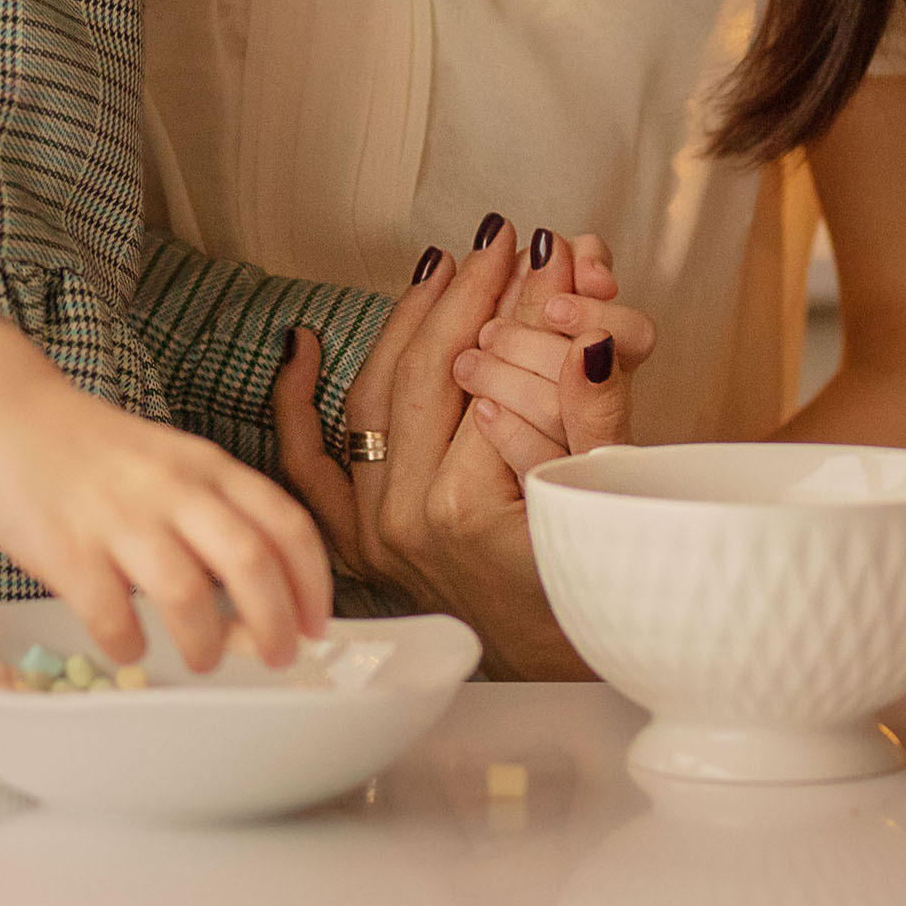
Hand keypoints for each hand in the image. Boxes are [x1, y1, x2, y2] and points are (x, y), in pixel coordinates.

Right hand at [0, 320, 331, 670]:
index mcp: (205, 465)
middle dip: (274, 622)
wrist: (6, 414)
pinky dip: (129, 643)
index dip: (312, 582)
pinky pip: (111, 615)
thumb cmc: (95, 453)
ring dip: (207, 642)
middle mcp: (171, 487)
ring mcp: (117, 516)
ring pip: (187, 593)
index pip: (285, 523)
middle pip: (249, 560)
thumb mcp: (169, 466)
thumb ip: (211, 519)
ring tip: (204, 658)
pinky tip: (130, 643)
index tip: (316, 624)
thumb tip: (257, 605)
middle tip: (277, 657)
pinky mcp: (66, 547)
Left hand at [270, 221, 639, 679]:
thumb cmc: (598, 590)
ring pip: (376, 393)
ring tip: (450, 265)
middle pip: (431, 370)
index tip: (558, 253)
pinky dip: (297, 396)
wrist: (564, 664)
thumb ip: (597, 411)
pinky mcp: (356, 537)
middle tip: (507, 241)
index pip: (495, 374)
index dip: (533, 305)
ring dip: (411, 319)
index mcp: (464, 510)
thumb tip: (591, 333)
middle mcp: (404, 517)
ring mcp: (372, 528)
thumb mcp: (608, 496)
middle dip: (476, 293)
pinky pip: (310, 457)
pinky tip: (303, 342)